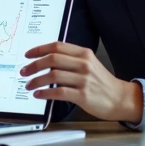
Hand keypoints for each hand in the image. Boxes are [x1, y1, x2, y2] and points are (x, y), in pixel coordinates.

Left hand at [20, 42, 142, 122]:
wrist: (120, 98)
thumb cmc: (102, 83)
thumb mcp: (89, 64)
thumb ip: (71, 60)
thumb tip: (46, 61)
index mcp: (84, 54)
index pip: (57, 46)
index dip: (39, 49)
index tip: (28, 55)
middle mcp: (84, 64)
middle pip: (52, 59)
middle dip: (34, 65)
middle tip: (24, 71)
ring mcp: (84, 80)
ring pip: (53, 75)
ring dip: (36, 80)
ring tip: (29, 85)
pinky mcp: (83, 95)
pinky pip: (59, 92)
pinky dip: (45, 93)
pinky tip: (38, 95)